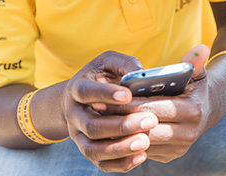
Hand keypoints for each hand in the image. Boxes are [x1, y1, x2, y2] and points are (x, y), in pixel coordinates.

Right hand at [62, 51, 158, 171]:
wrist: (78, 99)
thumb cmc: (100, 77)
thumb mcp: (108, 62)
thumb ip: (124, 65)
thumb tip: (142, 74)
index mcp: (77, 89)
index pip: (86, 92)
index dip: (106, 94)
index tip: (128, 95)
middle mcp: (75, 115)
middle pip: (92, 126)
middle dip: (121, 125)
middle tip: (150, 120)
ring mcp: (79, 136)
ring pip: (93, 150)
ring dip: (120, 148)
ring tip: (145, 142)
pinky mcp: (89, 150)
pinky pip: (101, 163)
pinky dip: (120, 163)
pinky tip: (141, 156)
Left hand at [104, 45, 211, 162]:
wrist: (206, 112)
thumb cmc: (195, 88)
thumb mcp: (196, 74)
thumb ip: (194, 62)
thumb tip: (200, 48)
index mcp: (192, 111)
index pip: (152, 108)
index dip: (128, 103)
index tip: (106, 96)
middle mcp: (188, 133)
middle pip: (145, 127)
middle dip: (119, 118)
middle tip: (97, 107)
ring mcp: (179, 148)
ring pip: (141, 142)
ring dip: (120, 132)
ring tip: (100, 118)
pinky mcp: (170, 156)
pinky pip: (143, 151)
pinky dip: (127, 140)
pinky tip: (112, 129)